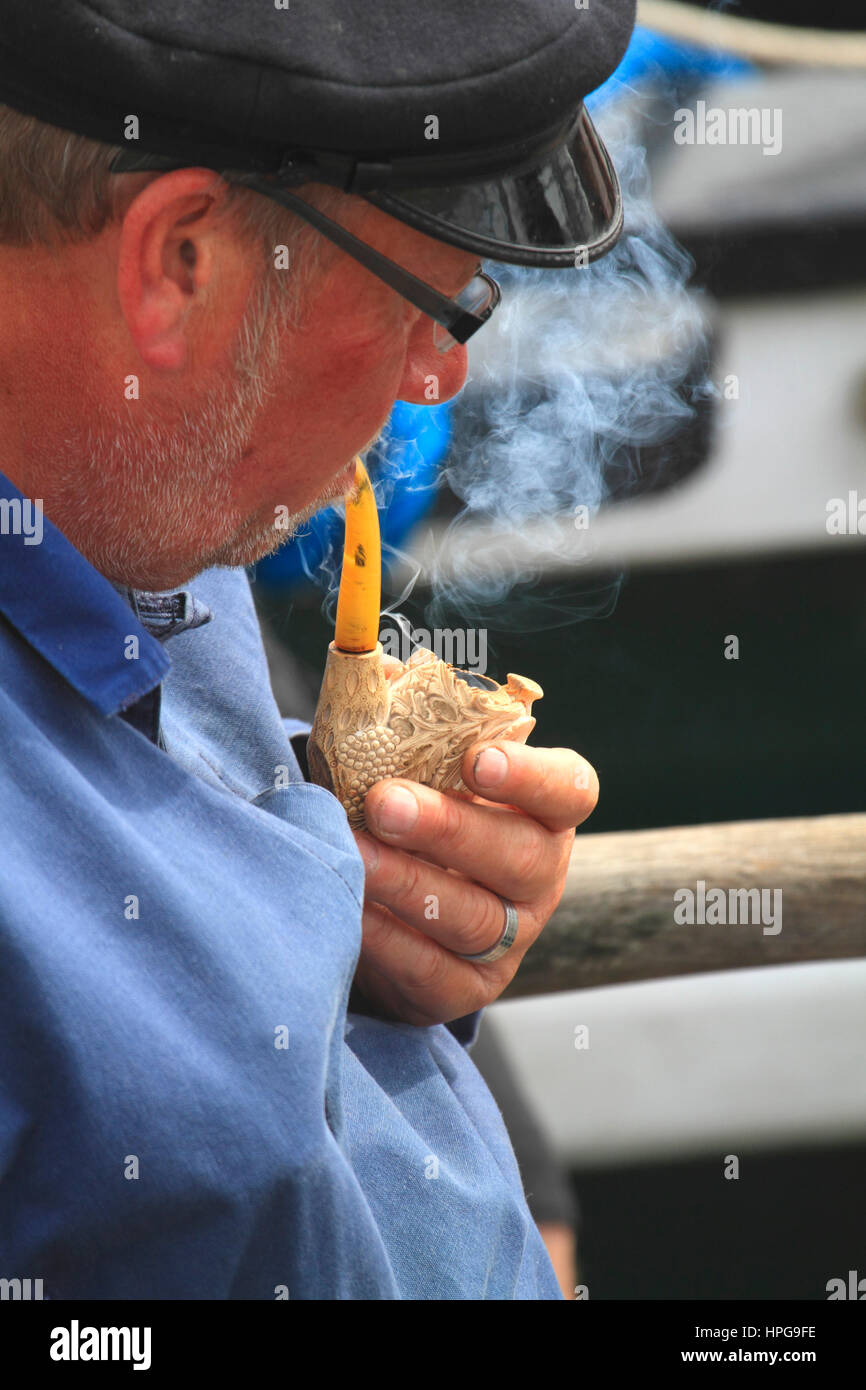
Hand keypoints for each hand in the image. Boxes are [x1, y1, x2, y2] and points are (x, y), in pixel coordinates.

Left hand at [351, 694, 597, 1025]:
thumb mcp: (414, 760)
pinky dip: (387, 939)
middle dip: (449, 829)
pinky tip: (347, 906)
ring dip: (408, 883)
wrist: (391, 904)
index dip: (533, 777)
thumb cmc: (410, 807)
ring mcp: (510, 937)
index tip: (479, 759)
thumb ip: (405, 713)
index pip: (570, 790)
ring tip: (351, 850)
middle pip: (519, 856)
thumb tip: (376, 672)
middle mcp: (539, 873)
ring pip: (472, 917)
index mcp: (544, 808)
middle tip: (384, 802)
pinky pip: (431, 970)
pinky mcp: (465, 988)